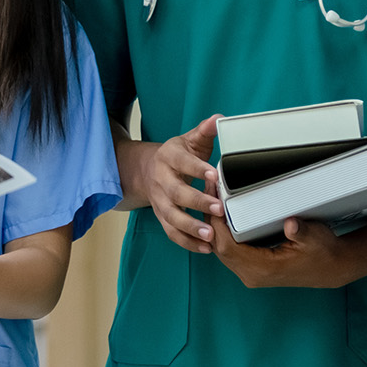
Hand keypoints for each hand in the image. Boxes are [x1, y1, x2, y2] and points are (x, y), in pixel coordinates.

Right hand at [140, 115, 223, 253]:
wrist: (147, 170)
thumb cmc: (177, 155)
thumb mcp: (189, 140)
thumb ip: (204, 131)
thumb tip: (219, 119)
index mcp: (169, 157)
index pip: (183, 162)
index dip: (197, 169)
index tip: (214, 175)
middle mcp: (161, 180)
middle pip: (176, 193)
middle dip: (197, 202)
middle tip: (218, 209)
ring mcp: (160, 201)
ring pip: (172, 217)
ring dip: (191, 227)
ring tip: (210, 236)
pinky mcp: (162, 217)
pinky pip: (172, 233)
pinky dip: (187, 242)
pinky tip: (206, 247)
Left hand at [212, 213, 366, 289]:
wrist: (333, 268)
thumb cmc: (324, 252)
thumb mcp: (315, 237)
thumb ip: (301, 231)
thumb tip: (291, 224)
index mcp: (262, 269)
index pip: (226, 247)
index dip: (216, 223)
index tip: (212, 200)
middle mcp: (252, 274)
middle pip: (218, 247)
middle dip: (210, 219)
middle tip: (207, 191)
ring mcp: (251, 273)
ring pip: (221, 249)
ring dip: (214, 226)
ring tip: (212, 199)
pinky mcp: (253, 268)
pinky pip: (229, 251)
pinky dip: (223, 233)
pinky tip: (222, 215)